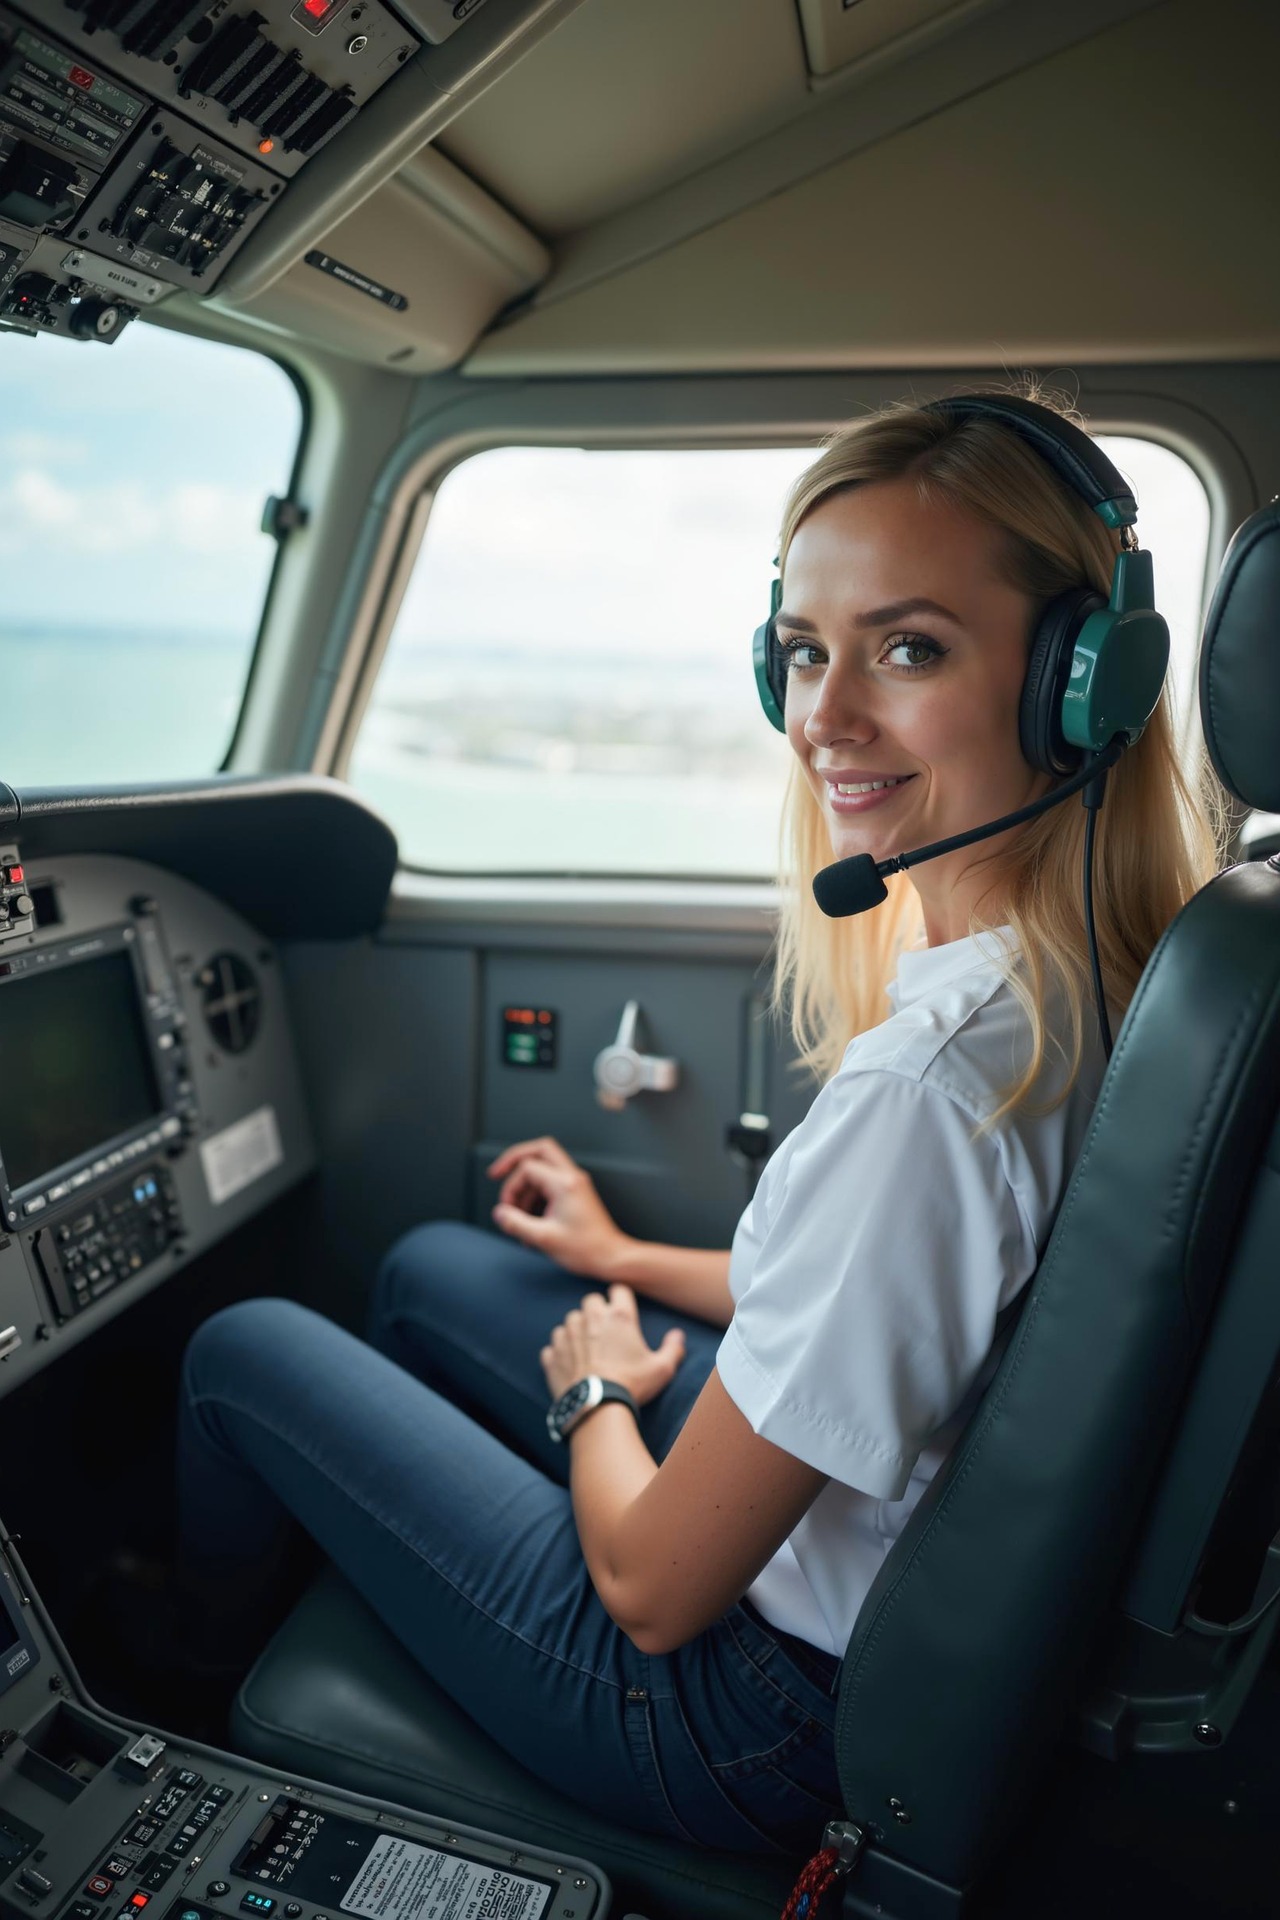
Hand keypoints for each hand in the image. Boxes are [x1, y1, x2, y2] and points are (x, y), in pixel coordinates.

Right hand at [488, 1136, 629, 1277]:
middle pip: (540, 1150)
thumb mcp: (544, 1239)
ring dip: (525, 1187)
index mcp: (565, 1183)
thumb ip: (516, 1224)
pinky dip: (535, 1197)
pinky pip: (549, 1184)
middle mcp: (572, 1177)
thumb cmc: (585, 1249)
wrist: (611, 1257)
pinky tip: (530, 1221)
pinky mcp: (575, 1193)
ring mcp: (575, 1183)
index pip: (528, 1168)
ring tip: (517, 1215)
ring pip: (542, 1168)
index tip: (506, 1208)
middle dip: (515, 1160)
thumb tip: (499, 1213)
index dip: (511, 1186)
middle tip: (496, 1173)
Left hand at [541, 1284, 685, 1405]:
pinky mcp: (552, 1354)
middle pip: (591, 1300)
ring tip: (586, 1347)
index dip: (622, 1298)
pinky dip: (560, 1350)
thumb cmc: (632, 1385)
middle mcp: (591, 1319)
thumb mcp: (662, 1369)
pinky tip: (570, 1363)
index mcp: (619, 1317)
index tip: (624, 1310)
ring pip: (569, 1320)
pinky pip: (553, 1344)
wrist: (597, 1408)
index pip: (619, 1290)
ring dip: (577, 1329)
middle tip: (605, 1329)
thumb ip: (673, 1348)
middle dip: (597, 1310)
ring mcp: (568, 1335)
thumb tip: (678, 1335)